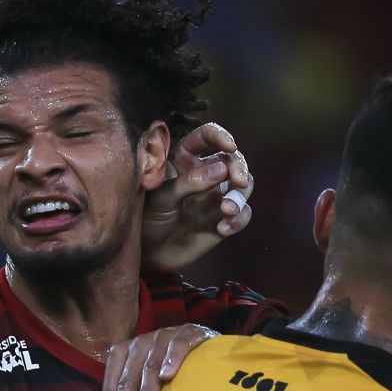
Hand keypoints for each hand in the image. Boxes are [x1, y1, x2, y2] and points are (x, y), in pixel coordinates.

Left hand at [84, 325, 216, 390]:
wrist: (202, 344)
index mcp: (122, 354)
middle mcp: (139, 343)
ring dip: (146, 389)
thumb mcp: (139, 385)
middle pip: (127, 378)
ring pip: (150, 365)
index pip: (111, 387)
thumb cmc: (166, 369)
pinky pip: (176, 346)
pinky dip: (171, 360)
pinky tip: (168, 376)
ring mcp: (162, 336)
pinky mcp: (186, 332)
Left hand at [140, 122, 253, 272]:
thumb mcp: (161, 199)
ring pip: (244, 185)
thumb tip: (222, 168)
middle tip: (237, 181)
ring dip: (240, 196)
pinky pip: (244, 213)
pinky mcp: (225, 217)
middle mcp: (205, 173)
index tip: (229, 146)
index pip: (206, 137)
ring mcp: (216, 195)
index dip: (220, 136)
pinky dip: (239, 219)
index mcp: (184, 160)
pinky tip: (223, 229)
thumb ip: (188, 182)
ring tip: (226, 210)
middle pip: (233, 159)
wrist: (149, 254)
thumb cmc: (147, 220)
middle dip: (239, 167)